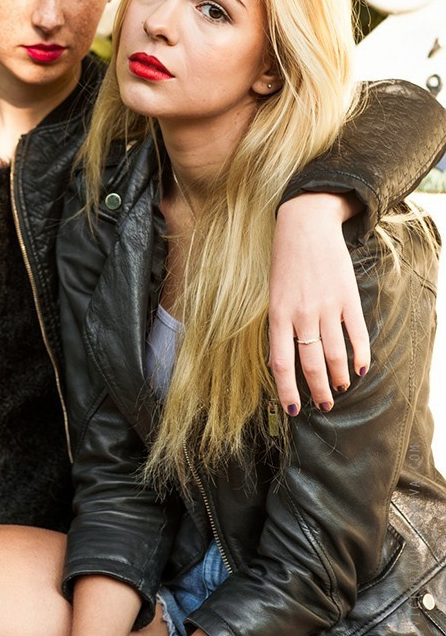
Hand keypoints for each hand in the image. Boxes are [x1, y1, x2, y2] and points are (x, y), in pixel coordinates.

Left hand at [269, 192, 369, 414]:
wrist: (305, 225)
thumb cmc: (284, 260)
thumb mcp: (273, 293)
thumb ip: (279, 325)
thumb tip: (281, 358)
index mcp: (278, 314)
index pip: (281, 364)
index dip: (287, 391)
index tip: (293, 410)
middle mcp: (301, 314)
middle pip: (310, 364)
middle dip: (318, 390)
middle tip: (324, 404)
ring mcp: (326, 306)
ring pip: (334, 354)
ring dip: (338, 376)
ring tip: (341, 387)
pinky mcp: (347, 297)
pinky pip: (356, 334)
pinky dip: (360, 355)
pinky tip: (361, 368)